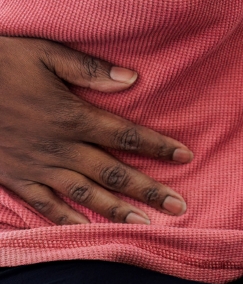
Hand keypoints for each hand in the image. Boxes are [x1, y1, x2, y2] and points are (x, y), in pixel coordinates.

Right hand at [0, 36, 192, 225]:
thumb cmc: (1, 63)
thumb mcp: (44, 54)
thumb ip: (89, 69)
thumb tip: (132, 79)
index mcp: (72, 116)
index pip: (126, 135)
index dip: (158, 147)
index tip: (185, 156)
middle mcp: (59, 147)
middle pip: (113, 172)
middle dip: (149, 190)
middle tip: (178, 206)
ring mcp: (37, 166)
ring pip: (85, 194)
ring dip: (117, 210)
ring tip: (145, 224)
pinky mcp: (15, 178)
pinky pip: (45, 205)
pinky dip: (67, 219)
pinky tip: (88, 229)